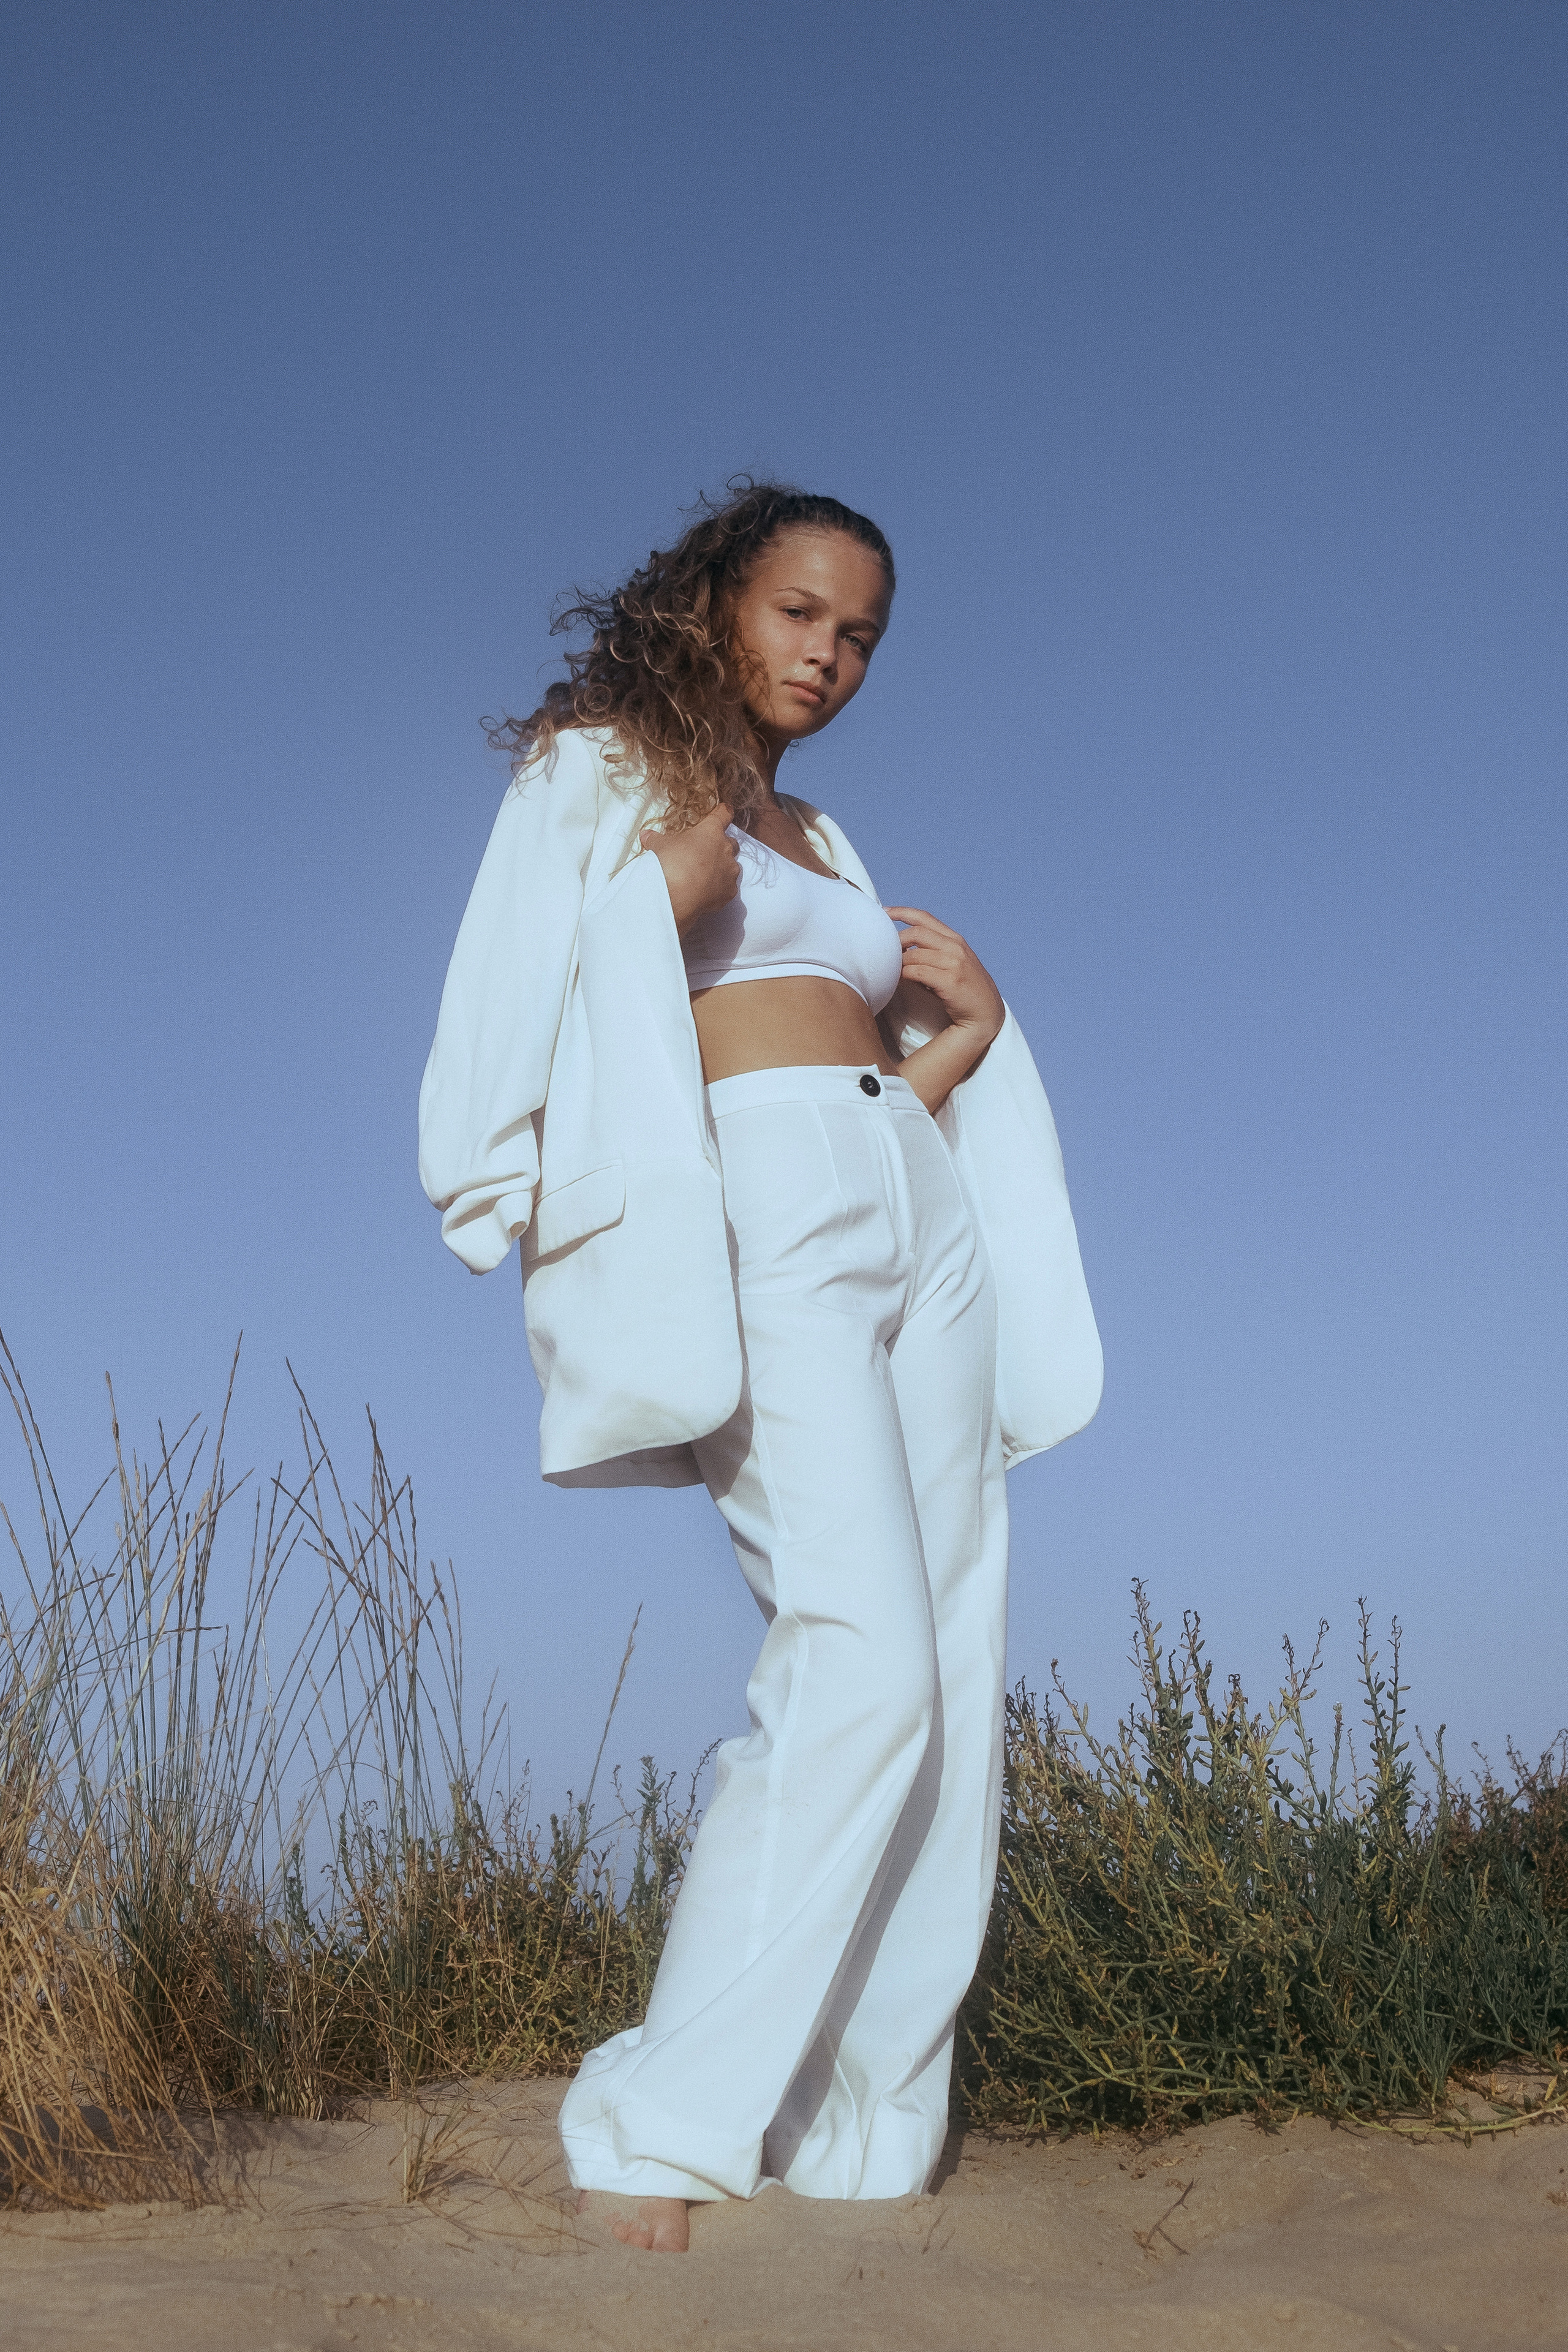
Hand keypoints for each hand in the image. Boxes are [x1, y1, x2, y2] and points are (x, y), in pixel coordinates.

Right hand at [640, 802, 740, 934]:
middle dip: (721, 846)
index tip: (724, 811)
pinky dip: (719, 888)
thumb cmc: (670, 862)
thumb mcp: (659, 846)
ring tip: (704, 876)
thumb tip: (645, 835)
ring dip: (721, 869)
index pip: (724, 814)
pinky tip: (705, 892)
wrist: (676, 895)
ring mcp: (730, 871)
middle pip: (732, 843)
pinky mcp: (730, 891)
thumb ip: (654, 839)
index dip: (724, 812)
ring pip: (731, 867)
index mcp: (711, 831)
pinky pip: (728, 887)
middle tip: (706, 853)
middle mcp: (725, 849)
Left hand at [883, 908, 1004, 1045]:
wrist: (986, 1013)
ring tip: (890, 971)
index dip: (902, 912)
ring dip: (898, 963)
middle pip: (916, 933)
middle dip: (896, 941)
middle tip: (884, 953)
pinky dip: (905, 975)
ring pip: (914, 954)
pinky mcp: (951, 980)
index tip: (884, 912)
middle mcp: (956, 947)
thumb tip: (902, 948)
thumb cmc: (965, 989)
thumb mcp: (953, 962)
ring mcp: (955, 962)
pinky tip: (899, 980)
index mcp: (955, 939)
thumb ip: (934, 951)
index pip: (925, 918)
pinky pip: (918, 972)